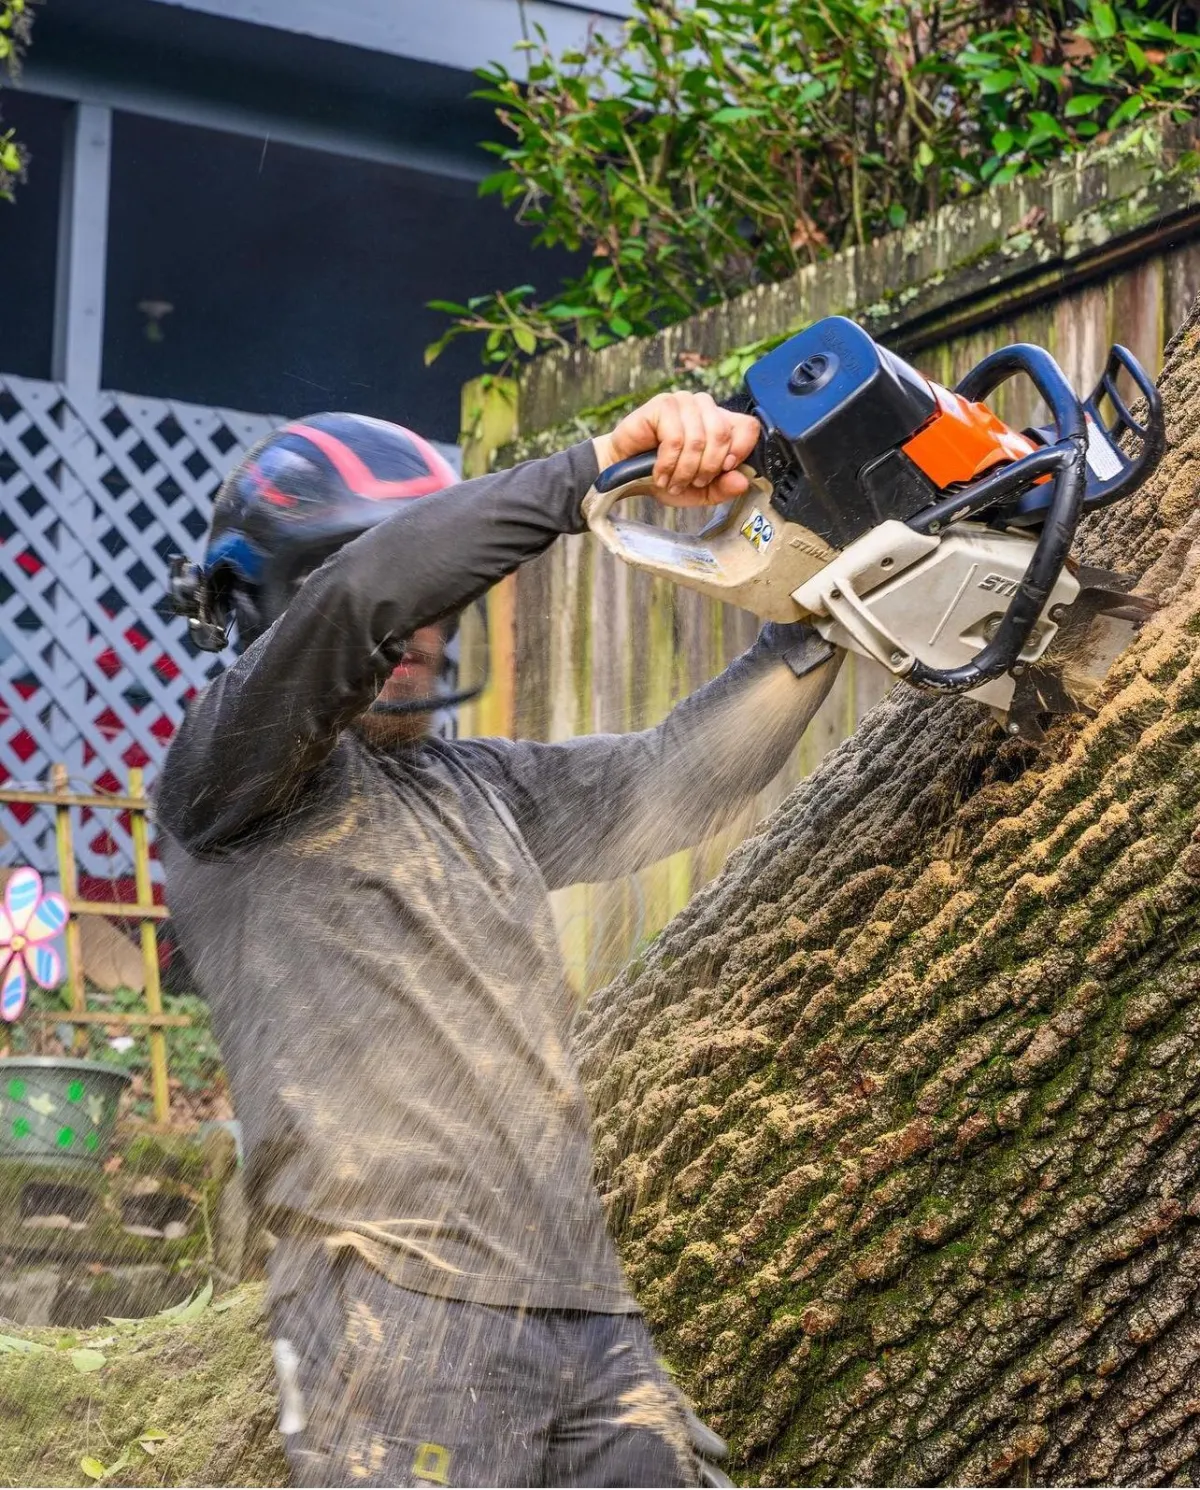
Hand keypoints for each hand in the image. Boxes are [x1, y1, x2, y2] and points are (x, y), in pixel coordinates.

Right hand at [593, 391, 759, 506]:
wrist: (625, 473)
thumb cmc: (664, 477)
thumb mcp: (699, 491)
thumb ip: (722, 488)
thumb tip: (742, 481)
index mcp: (720, 423)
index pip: (749, 427)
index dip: (740, 451)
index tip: (724, 470)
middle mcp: (705, 407)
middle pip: (723, 435)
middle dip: (707, 468)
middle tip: (691, 482)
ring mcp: (683, 402)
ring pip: (699, 439)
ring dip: (684, 470)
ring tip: (672, 481)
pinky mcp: (663, 404)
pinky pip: (675, 438)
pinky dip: (668, 463)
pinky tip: (659, 473)